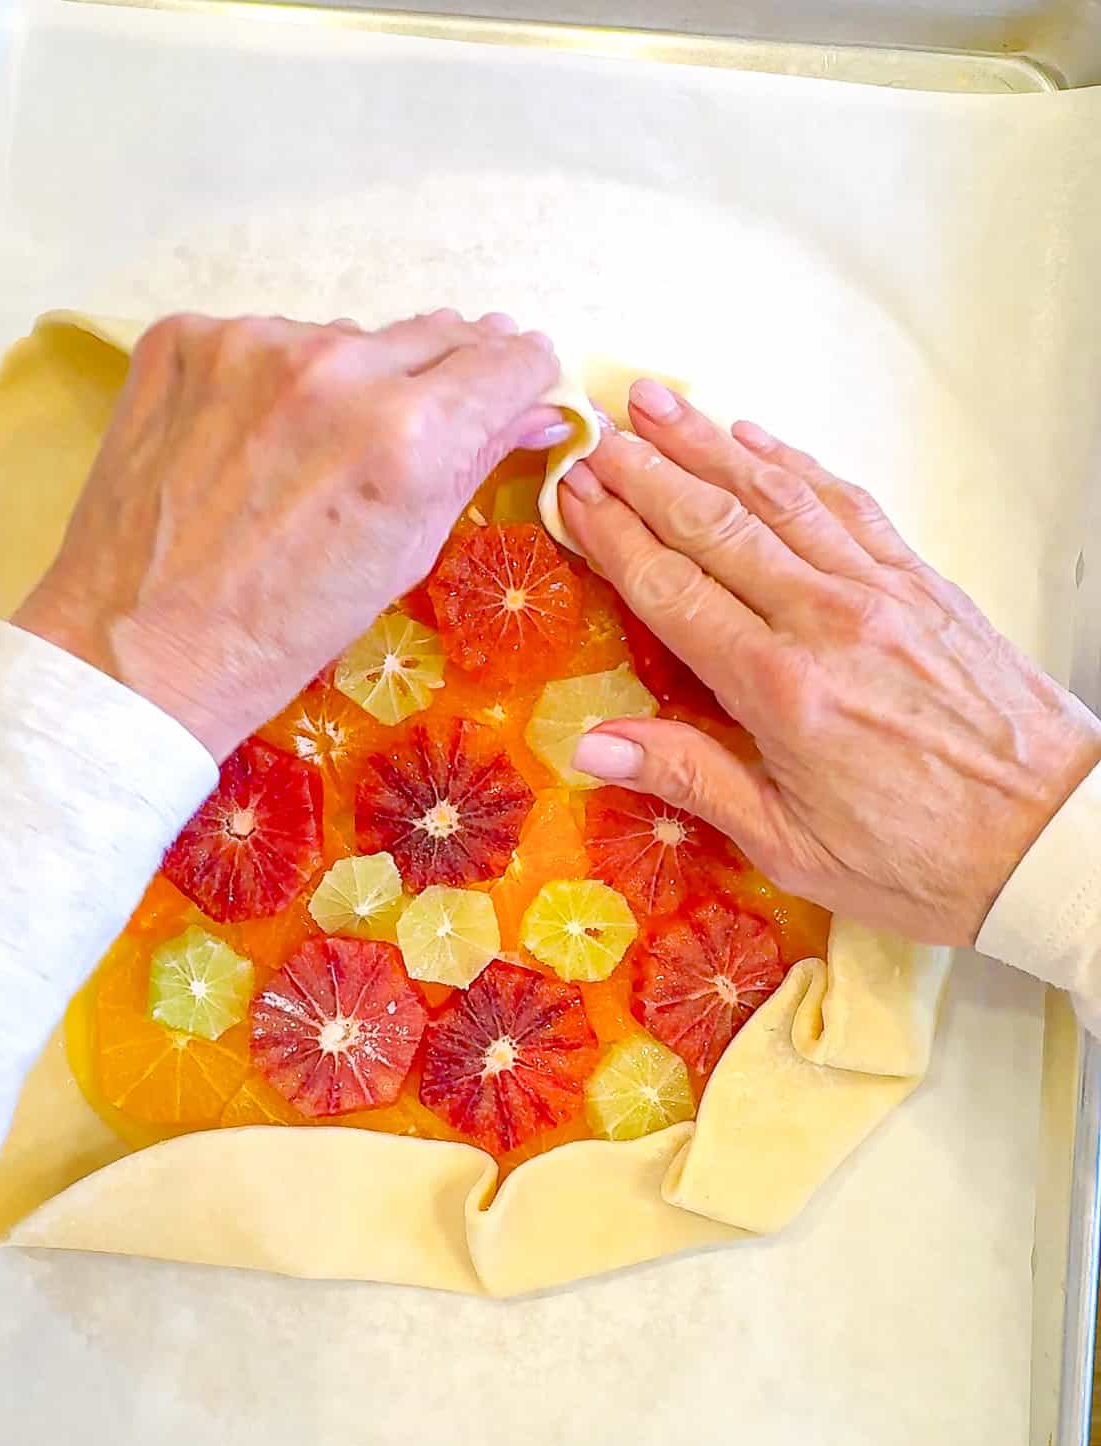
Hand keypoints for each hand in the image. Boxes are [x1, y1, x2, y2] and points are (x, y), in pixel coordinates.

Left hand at [15, 310, 563, 759]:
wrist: (140, 648)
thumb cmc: (283, 630)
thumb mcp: (403, 555)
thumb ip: (474, 463)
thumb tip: (535, 408)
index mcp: (408, 435)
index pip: (504, 359)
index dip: (519, 379)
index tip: (513, 390)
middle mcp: (336, 370)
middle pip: (433, 334)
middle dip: (442, 377)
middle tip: (412, 432)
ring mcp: (251, 344)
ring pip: (343, 340)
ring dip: (349, 380)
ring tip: (311, 455)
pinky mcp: (183, 338)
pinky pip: (262, 341)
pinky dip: (269, 381)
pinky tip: (248, 443)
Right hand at [561, 380, 1100, 946]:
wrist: (1050, 838)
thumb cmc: (925, 861)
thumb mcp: (793, 848)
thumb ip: (694, 781)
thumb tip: (595, 746)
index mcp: (784, 690)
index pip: (674, 591)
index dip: (616, 535)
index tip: (574, 496)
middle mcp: (829, 622)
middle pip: (716, 524)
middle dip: (648, 471)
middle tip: (595, 434)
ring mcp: (881, 592)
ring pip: (779, 495)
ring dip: (711, 442)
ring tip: (657, 404)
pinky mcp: (924, 583)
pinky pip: (848, 504)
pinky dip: (798, 463)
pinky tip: (759, 437)